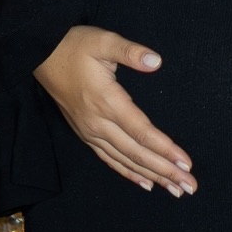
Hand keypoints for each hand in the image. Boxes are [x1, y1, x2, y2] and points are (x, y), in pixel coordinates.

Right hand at [34, 26, 195, 197]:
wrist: (41, 55)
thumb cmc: (75, 46)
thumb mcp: (103, 41)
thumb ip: (130, 52)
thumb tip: (156, 62)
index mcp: (107, 102)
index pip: (142, 133)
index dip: (165, 150)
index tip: (186, 164)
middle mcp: (98, 123)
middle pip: (137, 153)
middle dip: (165, 171)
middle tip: (190, 186)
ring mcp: (90, 131)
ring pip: (125, 161)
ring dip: (151, 176)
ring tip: (175, 190)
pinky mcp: (85, 133)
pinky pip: (109, 159)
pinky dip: (128, 173)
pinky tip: (145, 183)